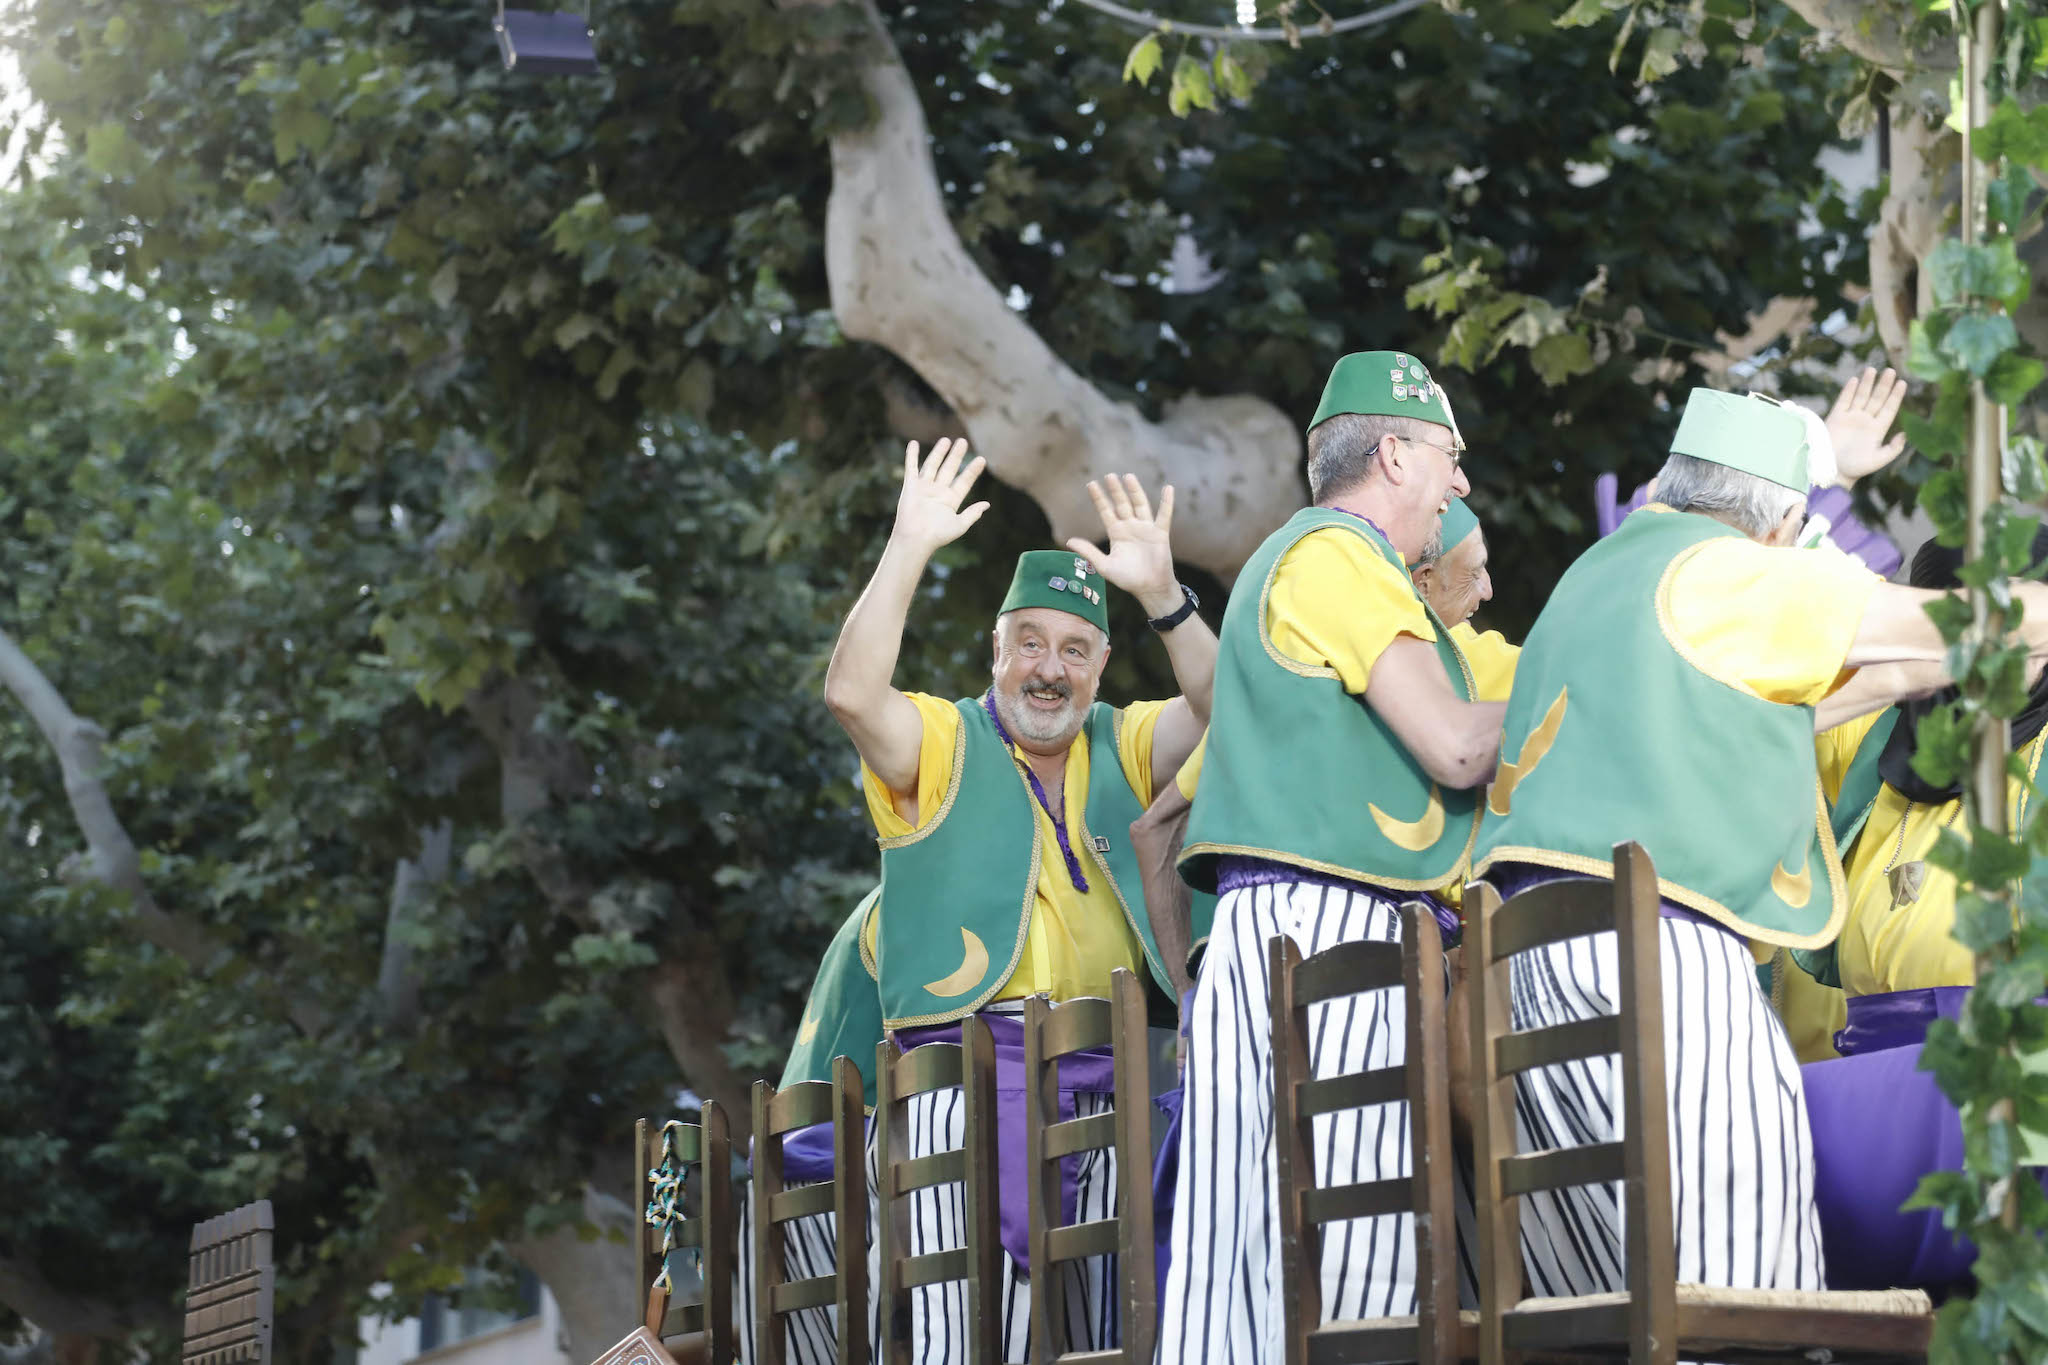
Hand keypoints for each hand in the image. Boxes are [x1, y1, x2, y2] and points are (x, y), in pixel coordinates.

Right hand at [891, 438, 987, 555]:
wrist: (916, 538)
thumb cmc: (937, 535)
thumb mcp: (960, 525)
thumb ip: (973, 513)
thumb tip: (987, 505)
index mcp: (951, 501)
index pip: (964, 482)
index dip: (972, 471)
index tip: (982, 459)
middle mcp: (938, 492)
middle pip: (949, 469)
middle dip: (956, 456)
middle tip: (963, 442)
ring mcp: (924, 488)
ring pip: (933, 465)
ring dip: (939, 452)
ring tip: (946, 440)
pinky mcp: (911, 486)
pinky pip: (911, 467)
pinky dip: (911, 455)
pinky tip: (913, 443)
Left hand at [1066, 474, 1179, 616]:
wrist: (1149, 588)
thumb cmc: (1128, 579)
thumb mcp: (1104, 566)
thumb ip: (1088, 552)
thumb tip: (1068, 541)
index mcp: (1117, 533)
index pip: (1106, 511)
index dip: (1099, 498)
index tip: (1091, 484)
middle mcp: (1131, 527)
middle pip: (1122, 504)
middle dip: (1115, 491)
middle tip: (1109, 475)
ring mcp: (1146, 529)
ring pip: (1140, 505)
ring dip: (1135, 491)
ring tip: (1128, 476)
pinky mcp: (1160, 534)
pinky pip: (1164, 515)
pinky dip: (1167, 503)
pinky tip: (1168, 488)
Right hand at [1825, 366, 1907, 486]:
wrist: (1831, 472)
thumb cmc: (1856, 468)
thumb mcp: (1878, 460)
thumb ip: (1893, 449)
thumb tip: (1904, 434)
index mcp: (1878, 430)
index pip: (1889, 408)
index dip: (1896, 396)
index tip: (1902, 383)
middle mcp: (1865, 421)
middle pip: (1877, 399)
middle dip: (1884, 385)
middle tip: (1891, 371)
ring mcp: (1851, 418)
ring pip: (1861, 397)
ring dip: (1867, 383)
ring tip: (1872, 369)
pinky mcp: (1836, 418)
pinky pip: (1844, 401)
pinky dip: (1849, 391)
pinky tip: (1855, 380)